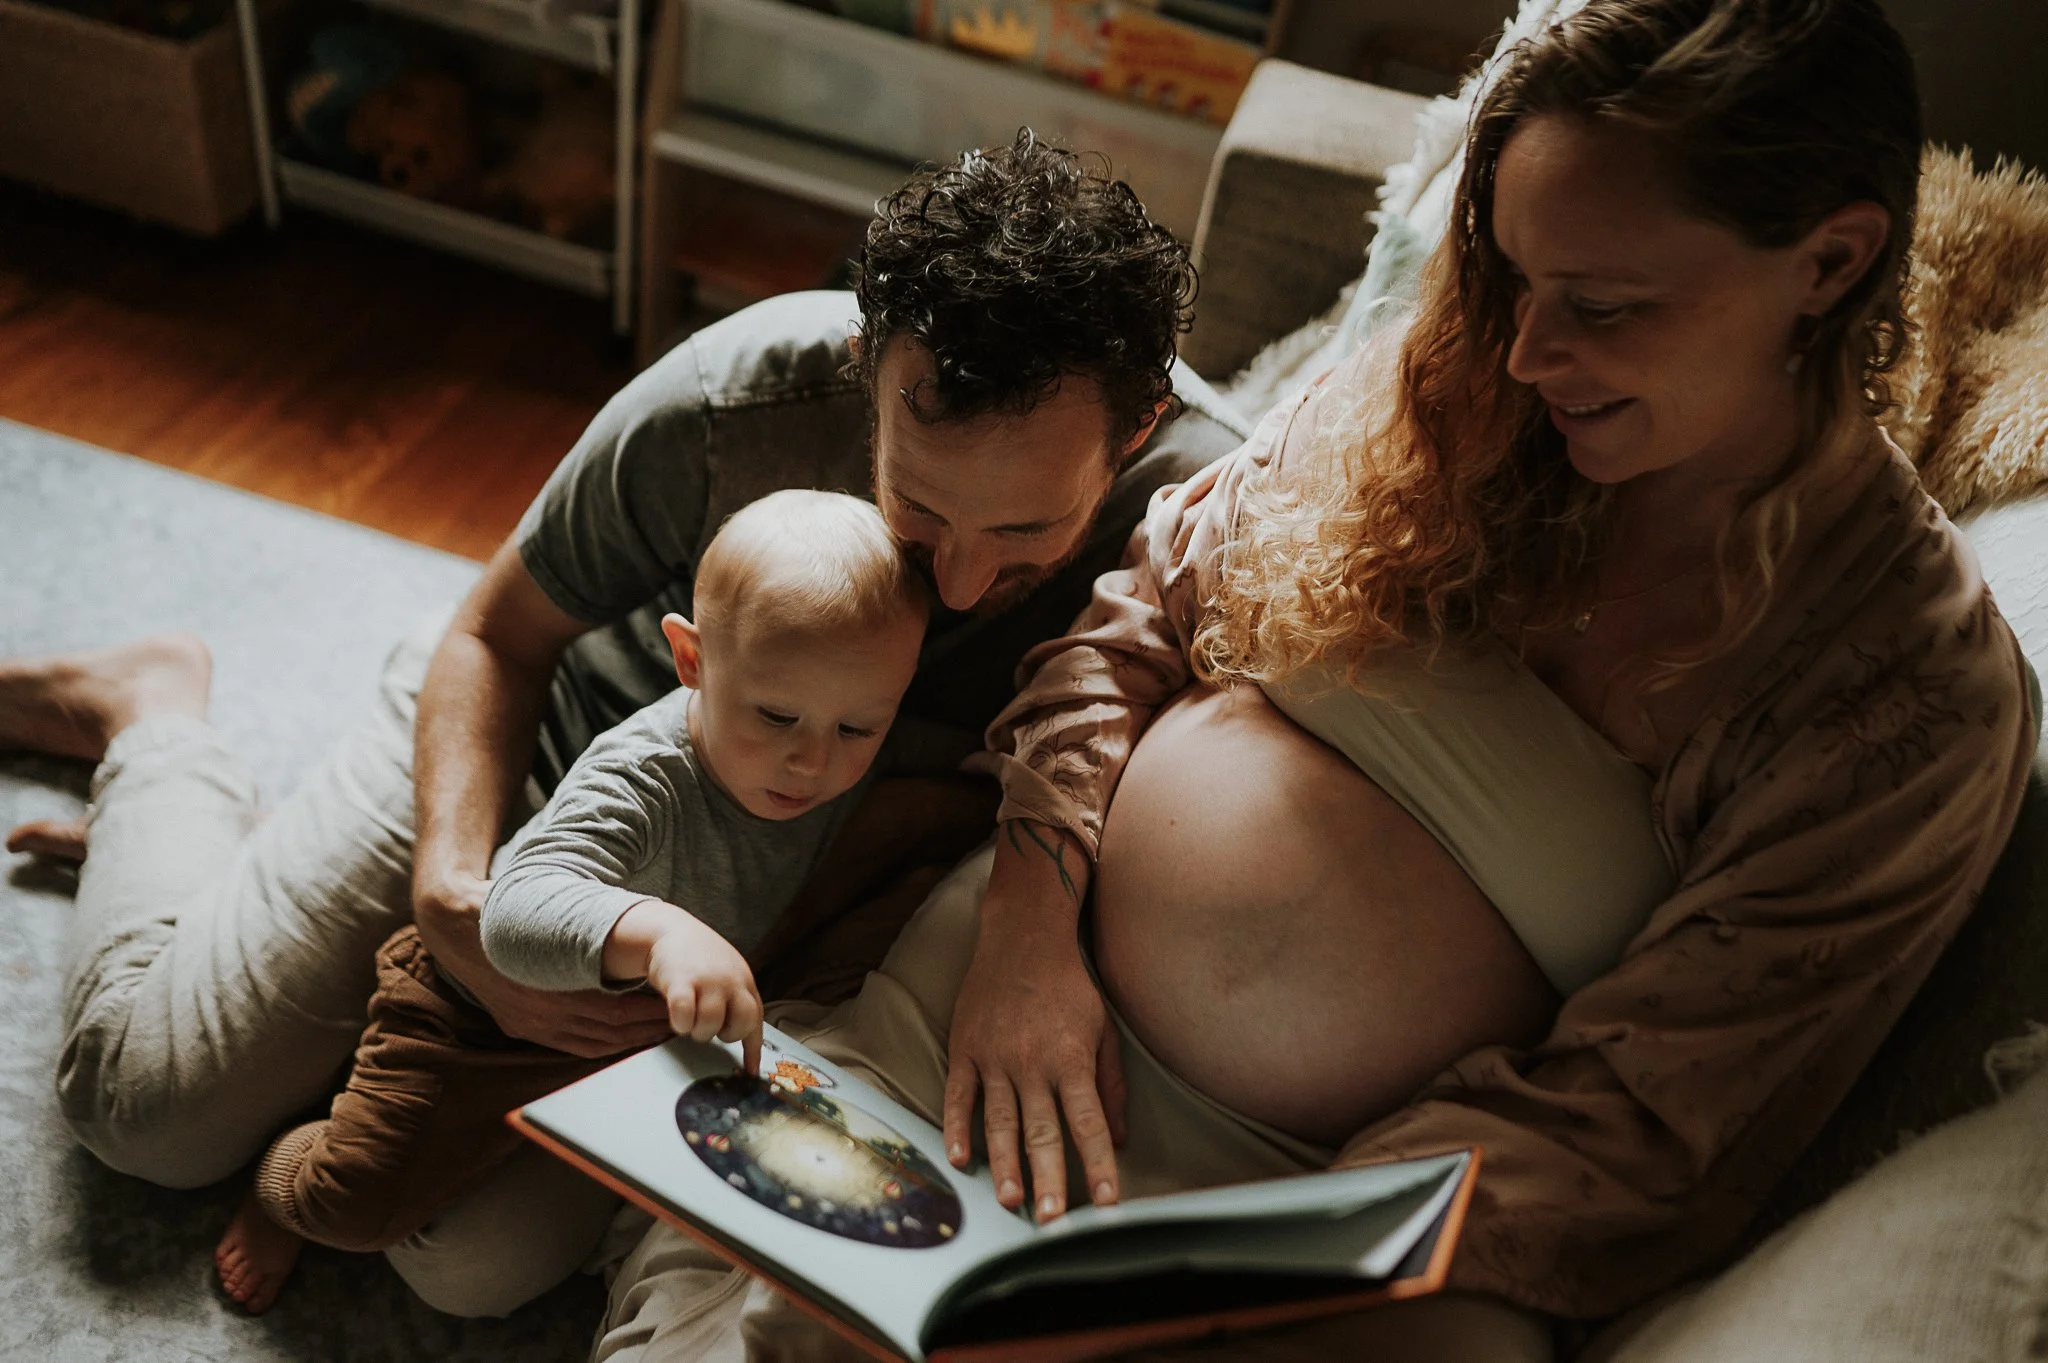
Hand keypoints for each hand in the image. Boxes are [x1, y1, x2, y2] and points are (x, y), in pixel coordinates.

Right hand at [414, 871, 670, 1057]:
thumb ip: (590, 937)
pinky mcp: (519, 1027)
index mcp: (551, 991)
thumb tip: (636, 937)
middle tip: (678, 1021)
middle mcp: (540, 1016)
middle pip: (608, 1035)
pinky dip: (600, 1044)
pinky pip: (568, 1045)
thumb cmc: (510, 914)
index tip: (674, 1004)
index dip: (648, 1014)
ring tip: (658, 1031)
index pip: (614, 1013)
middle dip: (646, 1031)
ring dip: (628, 1043)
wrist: (455, 926)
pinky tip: (622, 1037)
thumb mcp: (552, 919)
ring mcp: (529, 1026)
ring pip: (591, 1046)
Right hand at [613, 901, 764, 1073]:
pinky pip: (683, 1016)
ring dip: (697, 1030)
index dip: (752, 1050)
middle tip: (710, 1025)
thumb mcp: (729, 975)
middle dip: (725, 1034)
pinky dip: (679, 1023)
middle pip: (740, 1025)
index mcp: (744, 983)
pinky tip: (677, 1015)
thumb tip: (746, 1040)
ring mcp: (707, 981)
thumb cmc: (701, 959)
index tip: (749, 1073)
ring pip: (709, 1026)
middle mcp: (731, 981)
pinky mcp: (680, 981)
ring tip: (690, 1017)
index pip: (755, 1020)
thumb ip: (738, 1002)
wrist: (671, 930)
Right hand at [943, 823, 1126, 1222]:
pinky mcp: (965, 1049)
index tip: (1109, 1202)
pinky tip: (961, 1161)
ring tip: (1010, 1202)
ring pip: (999, 1121)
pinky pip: (959, 1096)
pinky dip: (958, 1129)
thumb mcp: (1104, 1029)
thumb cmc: (1070, 986)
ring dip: (1004, 1165)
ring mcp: (995, 1057)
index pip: (1089, 1122)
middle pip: (1042, 1131)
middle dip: (1049, 1179)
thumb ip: (1111, 1084)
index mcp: (1072, 1059)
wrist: (1022, 936)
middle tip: (1051, 1222)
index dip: (1100, 1164)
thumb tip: (1119, 1137)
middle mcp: (1033, 1062)